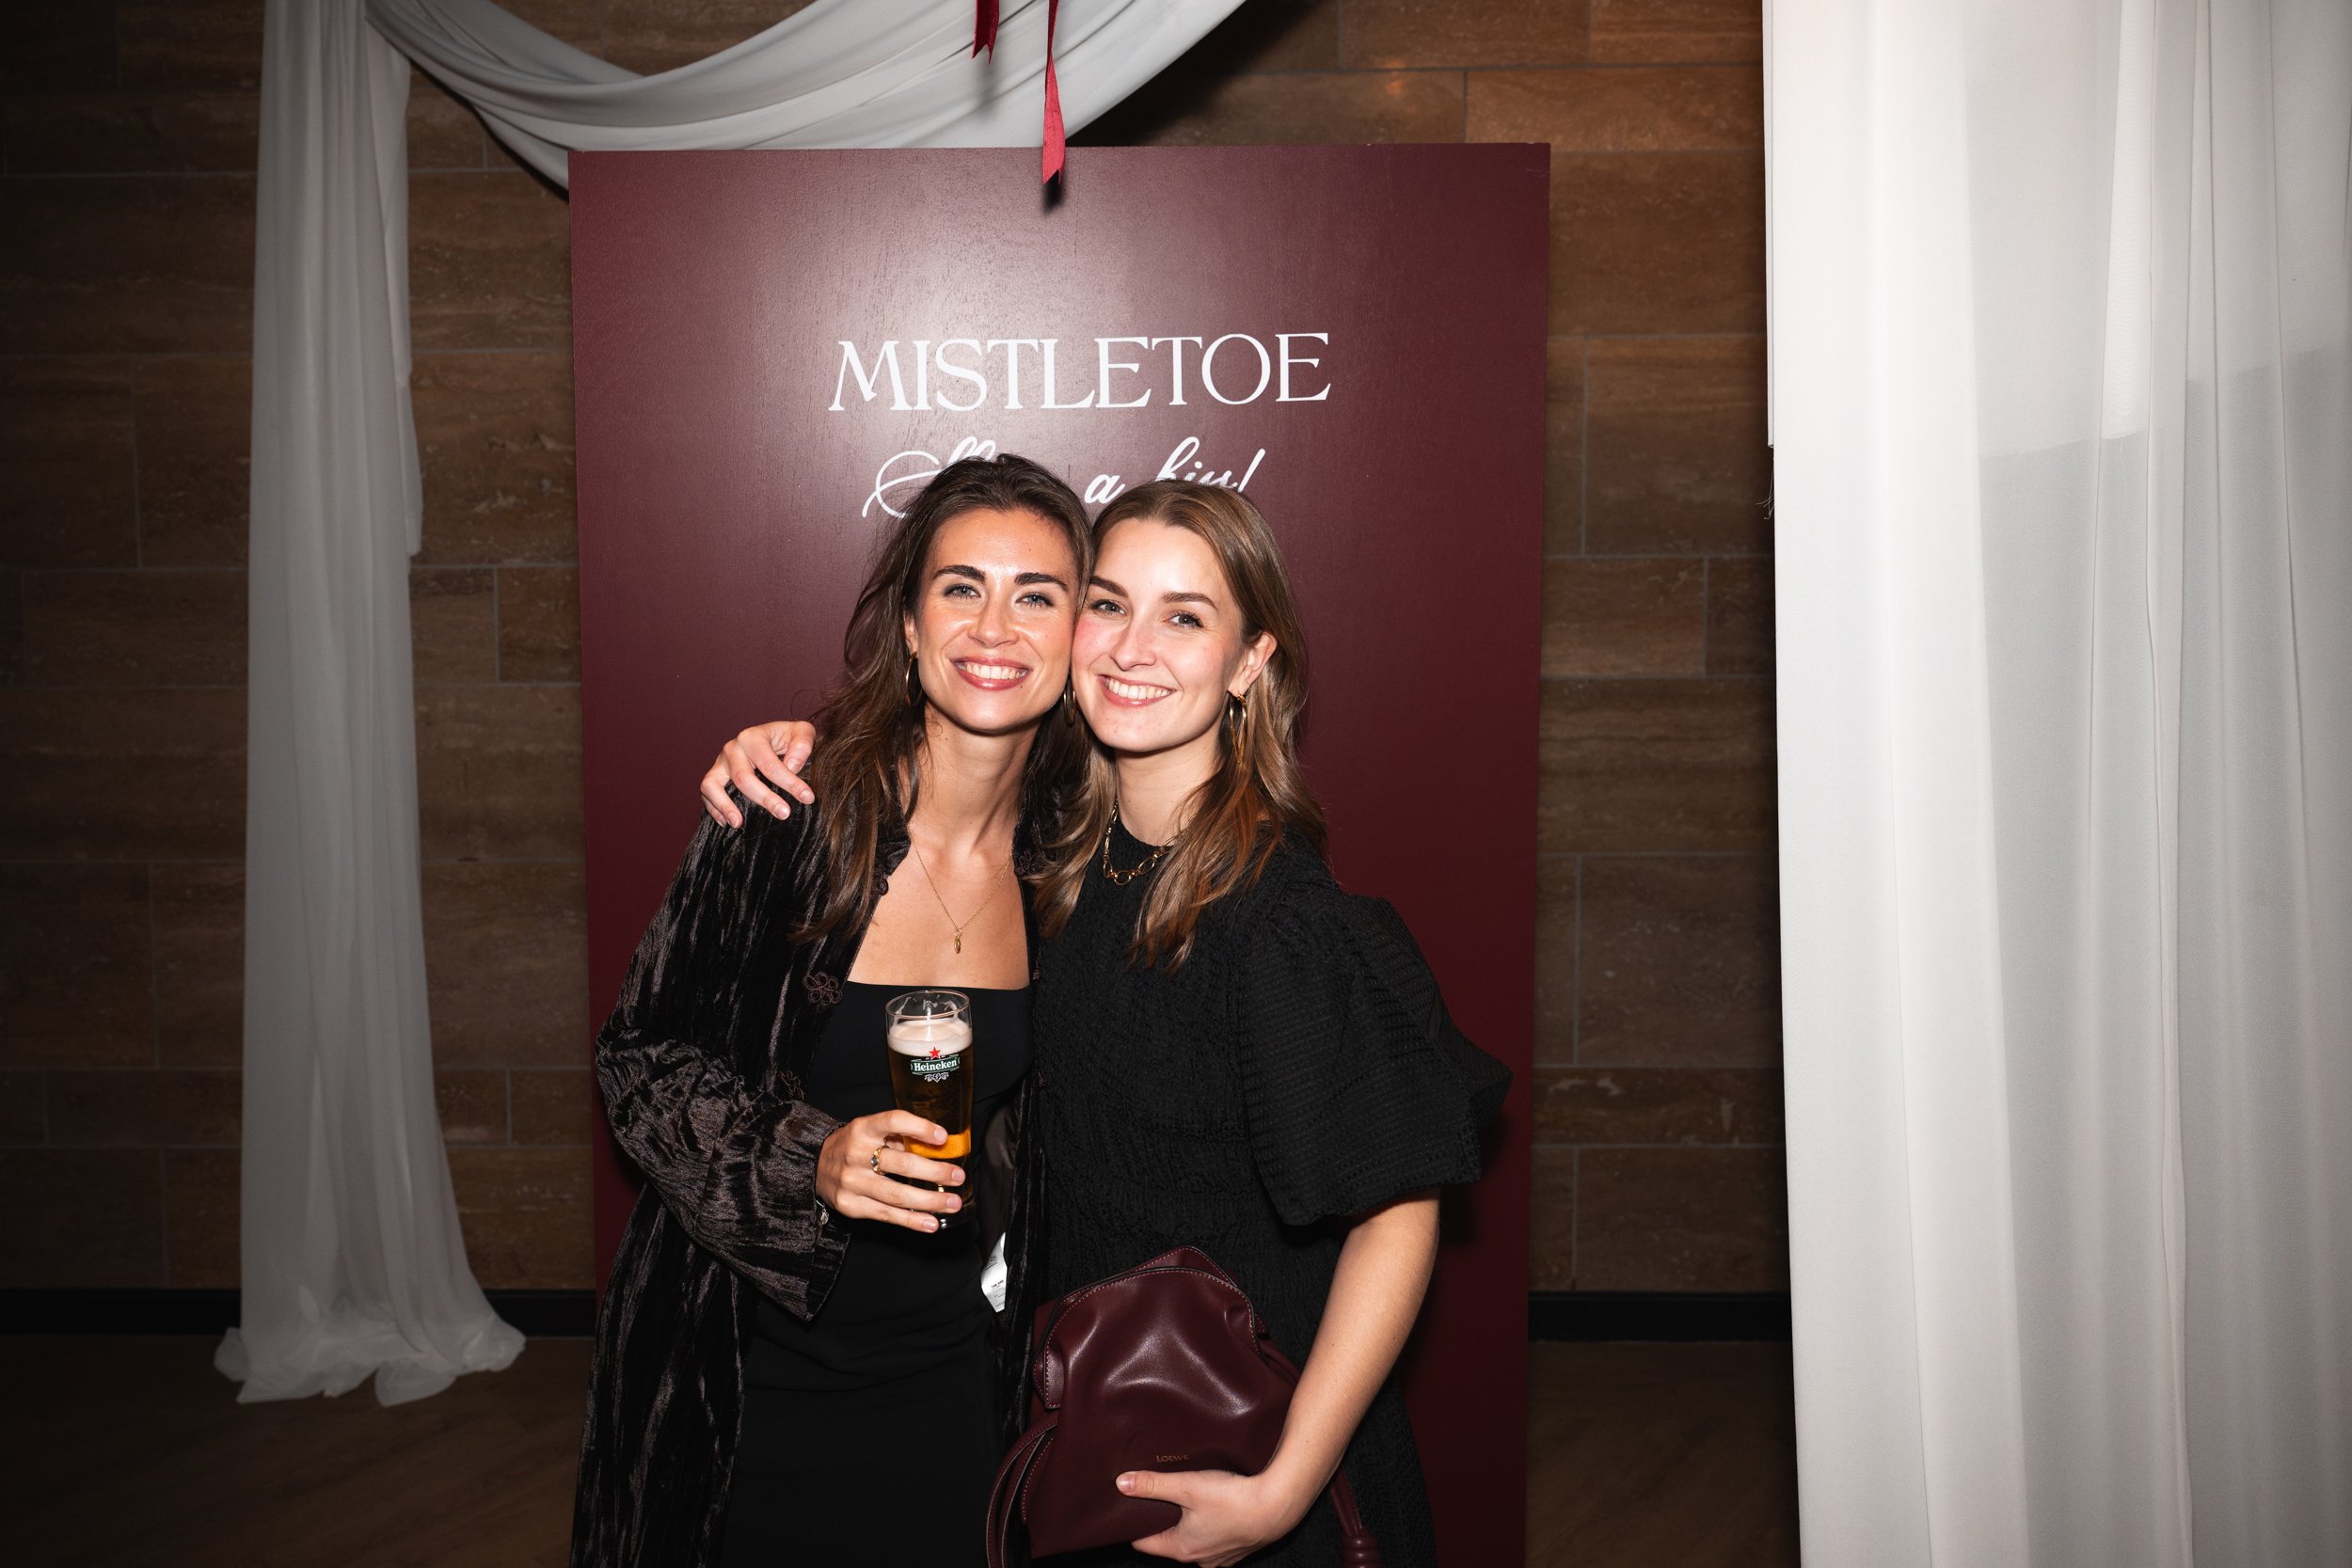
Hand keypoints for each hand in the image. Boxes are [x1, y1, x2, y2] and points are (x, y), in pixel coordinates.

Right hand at [701, 721, 818, 826]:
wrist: (772, 739)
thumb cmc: (788, 738)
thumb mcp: (802, 732)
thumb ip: (802, 745)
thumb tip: (792, 767)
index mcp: (752, 737)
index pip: (769, 764)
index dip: (790, 783)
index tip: (807, 798)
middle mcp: (732, 749)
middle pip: (743, 778)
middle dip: (764, 798)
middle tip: (784, 814)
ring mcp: (719, 764)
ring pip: (713, 785)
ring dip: (724, 806)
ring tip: (739, 823)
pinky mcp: (713, 777)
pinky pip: (706, 793)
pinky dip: (714, 809)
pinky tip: (728, 823)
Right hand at [815, 1111, 964, 1232]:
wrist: (815, 1167)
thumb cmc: (854, 1146)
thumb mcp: (872, 1131)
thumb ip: (900, 1137)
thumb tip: (940, 1148)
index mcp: (864, 1128)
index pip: (894, 1121)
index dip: (920, 1128)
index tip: (944, 1137)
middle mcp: (856, 1154)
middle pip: (902, 1164)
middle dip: (935, 1172)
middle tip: (958, 1177)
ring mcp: (852, 1182)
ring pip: (897, 1194)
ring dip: (930, 1201)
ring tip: (952, 1203)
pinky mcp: (851, 1205)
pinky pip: (887, 1214)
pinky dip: (912, 1220)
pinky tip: (931, 1222)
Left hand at [1120, 1466, 1312, 1566]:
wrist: (1278, 1507)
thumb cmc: (1232, 1498)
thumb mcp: (1187, 1486)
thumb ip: (1153, 1485)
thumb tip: (1121, 1484)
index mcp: (1181, 1549)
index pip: (1144, 1542)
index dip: (1135, 1523)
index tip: (1132, 1506)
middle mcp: (1199, 1560)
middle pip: (1169, 1541)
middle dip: (1163, 1520)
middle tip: (1159, 1495)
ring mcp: (1220, 1558)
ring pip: (1193, 1540)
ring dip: (1188, 1522)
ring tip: (1188, 1498)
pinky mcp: (1238, 1549)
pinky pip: (1215, 1539)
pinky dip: (1211, 1525)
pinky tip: (1216, 1506)